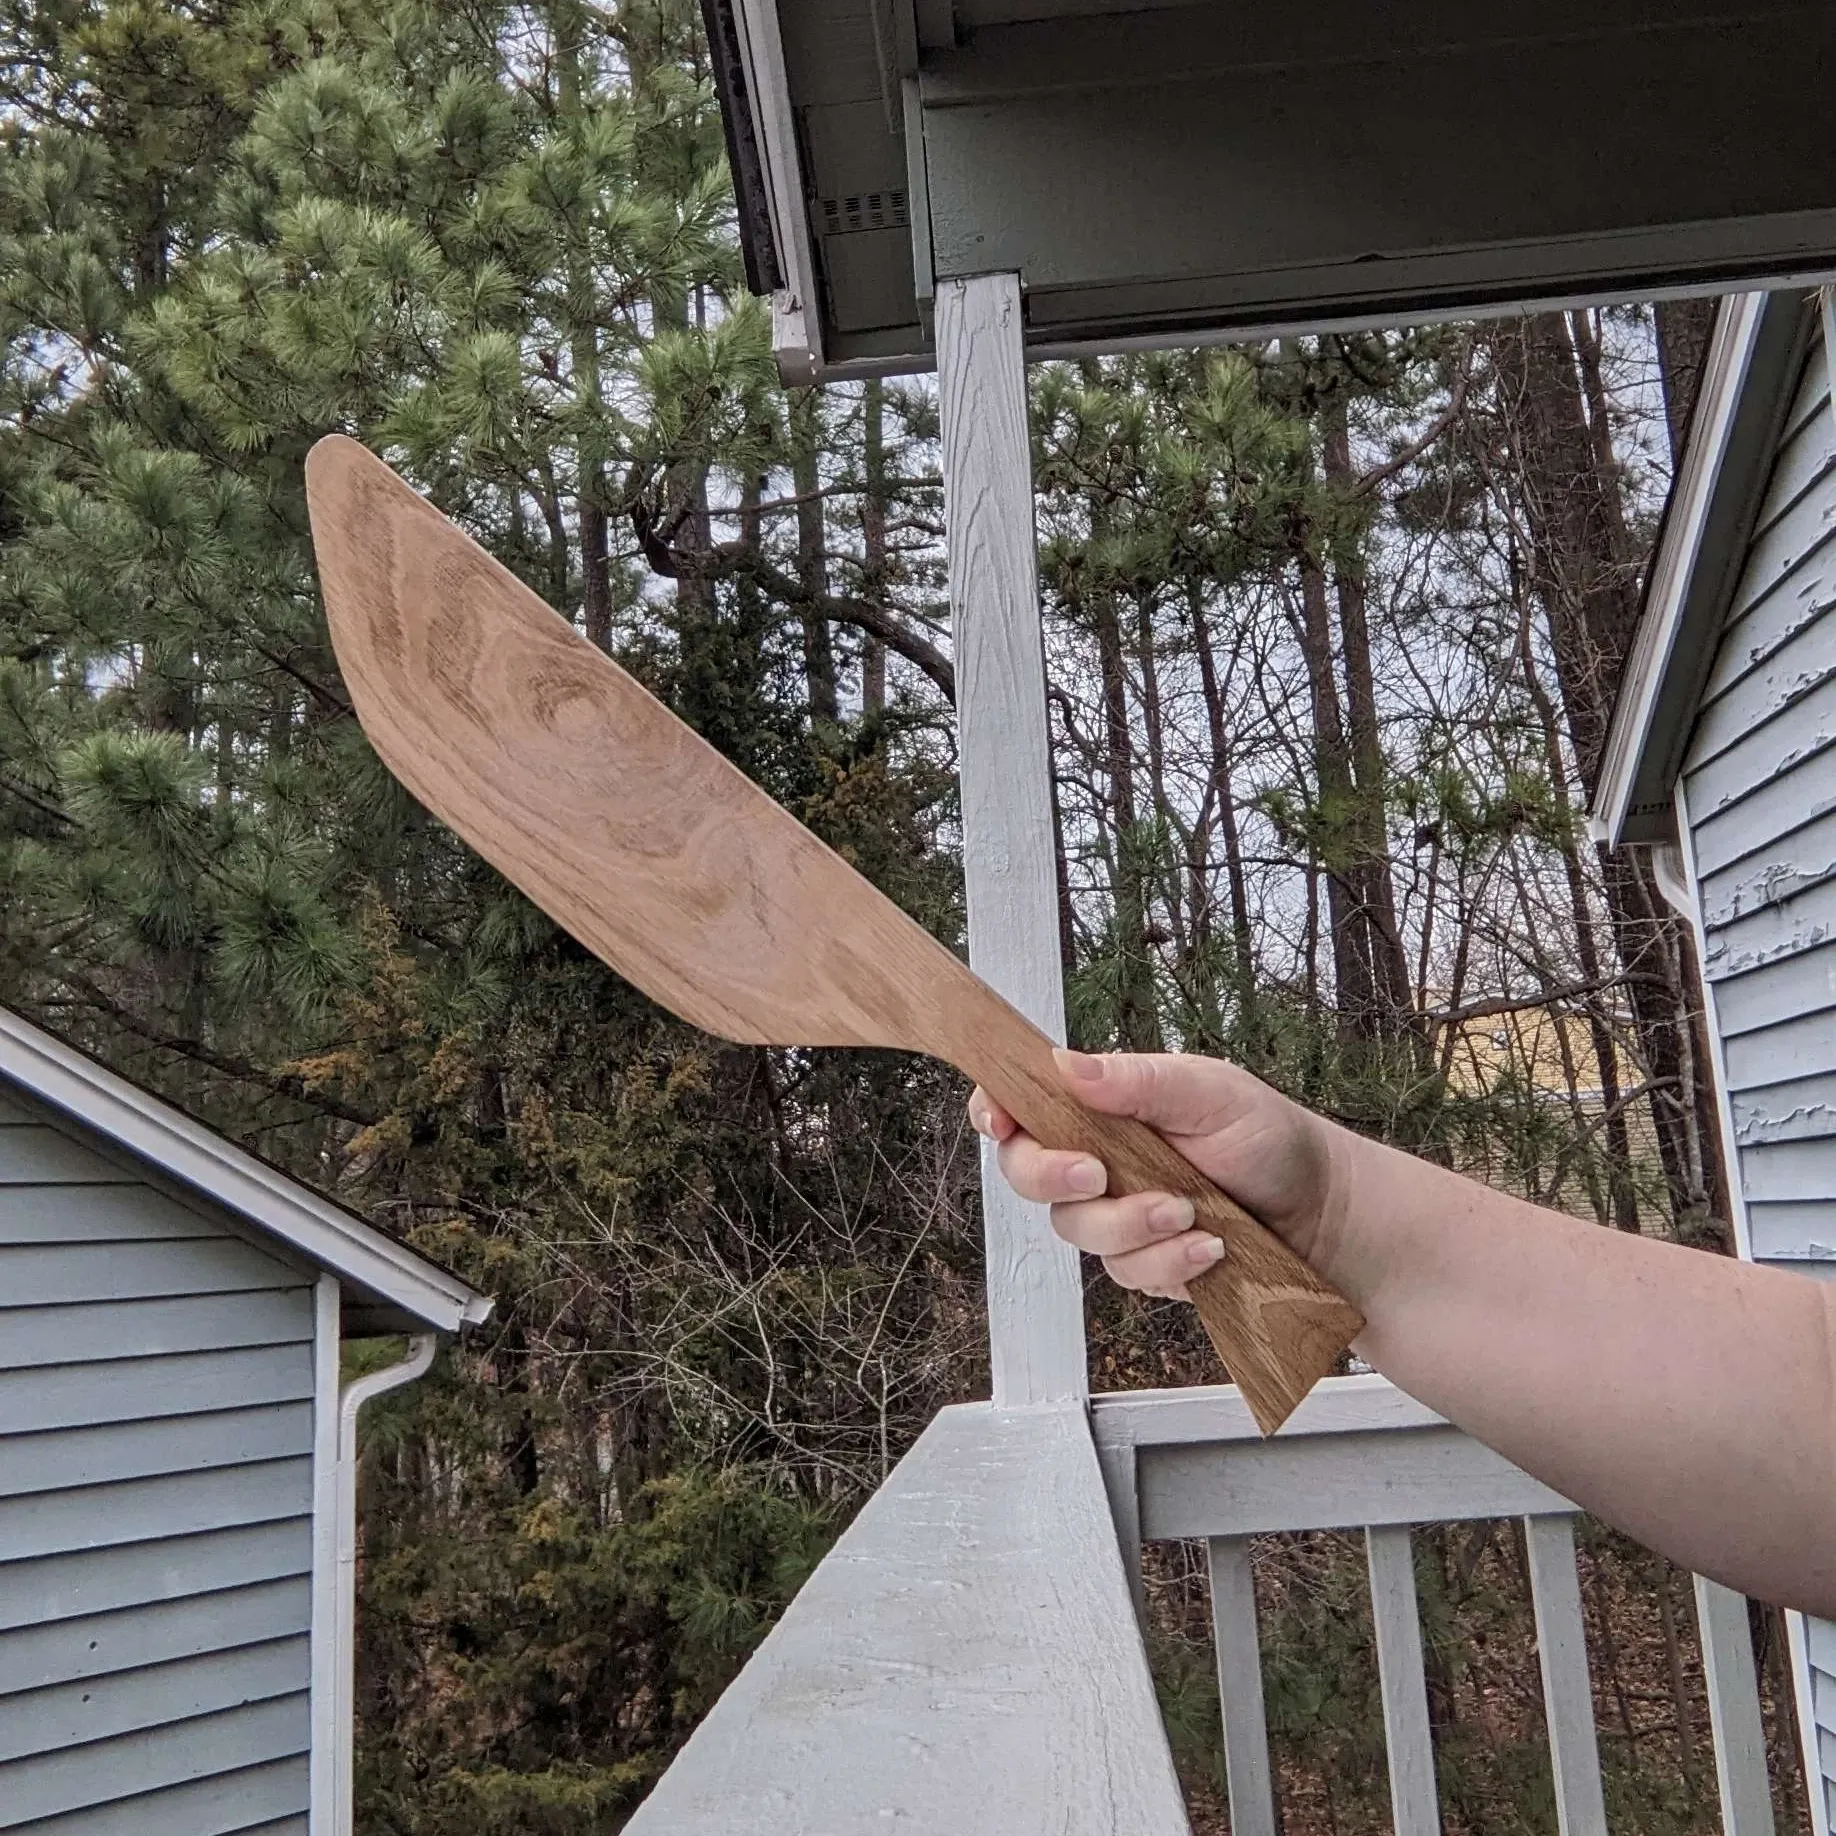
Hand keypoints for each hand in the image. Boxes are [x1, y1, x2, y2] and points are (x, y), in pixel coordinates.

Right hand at [968, 1049, 1350, 1298]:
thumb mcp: (1210, 1091)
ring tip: (1191, 1211)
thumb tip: (1065, 1064)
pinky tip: (1209, 1246)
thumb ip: (1138, 1080)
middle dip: (1054, 1177)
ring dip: (1131, 1225)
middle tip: (1099, 1175)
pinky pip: (1124, 1272)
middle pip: (1026, 1172)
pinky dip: (1167, 1260)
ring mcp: (1116, 1213)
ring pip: (1076, 1231)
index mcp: (1102, 1104)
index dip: (994, 1108)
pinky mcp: (1142, 1262)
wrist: (1323, 1214)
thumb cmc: (1269, 1138)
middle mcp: (1098, 1158)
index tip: (1000, 1121)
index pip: (1022, 1100)